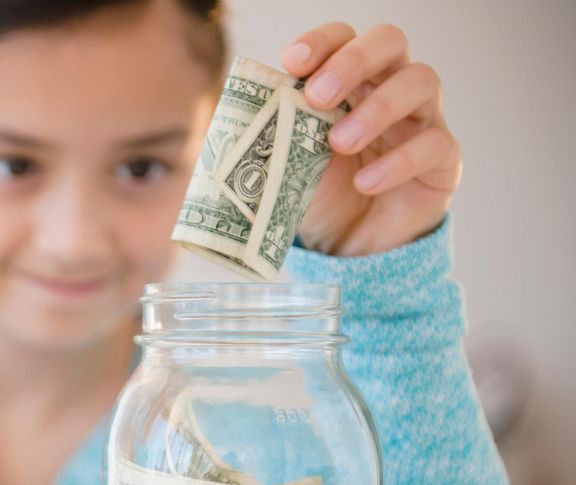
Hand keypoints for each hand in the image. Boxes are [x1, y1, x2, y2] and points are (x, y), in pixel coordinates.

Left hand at [281, 23, 461, 256]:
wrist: (347, 244)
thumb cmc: (318, 190)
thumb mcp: (287, 159)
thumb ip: (275, 130)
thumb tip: (245, 108)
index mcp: (349, 80)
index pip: (344, 37)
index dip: (321, 41)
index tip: (292, 62)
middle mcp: (390, 87)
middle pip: (390, 41)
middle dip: (352, 62)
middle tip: (319, 97)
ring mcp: (422, 119)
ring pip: (421, 81)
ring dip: (377, 108)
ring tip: (338, 143)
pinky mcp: (443, 160)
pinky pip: (435, 144)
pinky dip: (397, 162)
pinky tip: (365, 182)